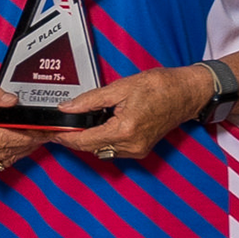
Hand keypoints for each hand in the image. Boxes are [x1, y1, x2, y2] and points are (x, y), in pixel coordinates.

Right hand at [0, 79, 45, 175]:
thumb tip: (11, 101)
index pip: (1, 137)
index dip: (23, 135)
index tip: (38, 132)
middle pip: (3, 150)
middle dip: (26, 144)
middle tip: (40, 137)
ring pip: (0, 161)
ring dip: (19, 153)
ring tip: (31, 143)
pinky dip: (7, 160)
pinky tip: (14, 150)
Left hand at [48, 64, 213, 160]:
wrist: (187, 93)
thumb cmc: (161, 87)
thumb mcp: (120, 87)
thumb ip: (90, 100)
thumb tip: (67, 108)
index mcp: (125, 131)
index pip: (84, 140)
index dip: (64, 137)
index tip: (51, 132)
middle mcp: (131, 146)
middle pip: (90, 147)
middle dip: (74, 137)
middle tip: (61, 126)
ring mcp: (137, 150)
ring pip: (100, 149)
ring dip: (88, 138)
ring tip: (82, 122)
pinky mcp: (140, 150)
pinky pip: (113, 148)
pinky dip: (103, 139)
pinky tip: (101, 125)